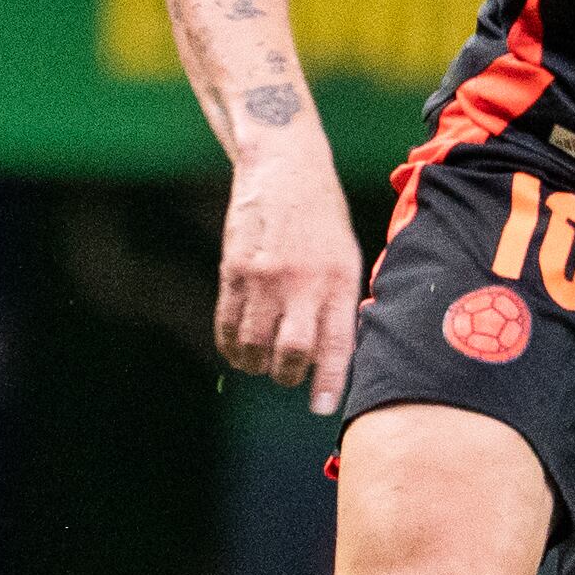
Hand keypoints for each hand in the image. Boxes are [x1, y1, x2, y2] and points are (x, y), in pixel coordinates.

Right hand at [218, 149, 361, 415]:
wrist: (284, 167)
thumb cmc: (322, 216)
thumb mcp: (347, 255)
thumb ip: (341, 302)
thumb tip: (337, 354)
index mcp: (338, 279)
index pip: (335, 344)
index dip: (327, 382)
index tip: (321, 407)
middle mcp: (301, 281)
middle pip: (292, 352)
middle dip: (289, 376)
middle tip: (289, 375)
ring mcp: (263, 277)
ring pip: (254, 345)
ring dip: (257, 365)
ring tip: (262, 364)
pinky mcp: (233, 270)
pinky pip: (228, 323)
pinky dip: (232, 345)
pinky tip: (239, 349)